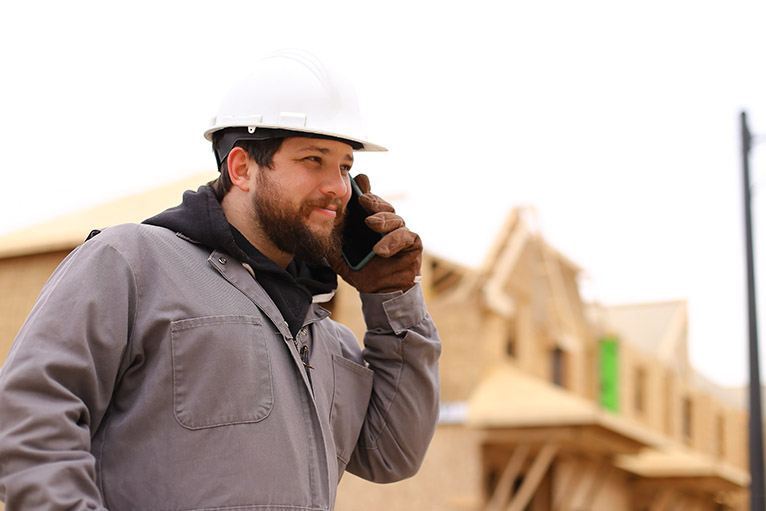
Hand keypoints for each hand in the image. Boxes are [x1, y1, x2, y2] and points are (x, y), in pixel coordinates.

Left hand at [329, 174, 422, 292]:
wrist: (380, 292)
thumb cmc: (363, 272)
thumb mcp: (341, 258)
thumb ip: (333, 243)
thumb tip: (320, 228)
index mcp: (370, 222)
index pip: (368, 201)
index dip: (365, 189)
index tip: (359, 180)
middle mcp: (387, 224)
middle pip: (383, 206)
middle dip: (373, 201)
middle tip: (362, 200)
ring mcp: (401, 232)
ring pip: (395, 218)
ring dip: (382, 220)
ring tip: (371, 223)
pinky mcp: (412, 243)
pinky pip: (405, 236)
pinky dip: (392, 241)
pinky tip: (380, 249)